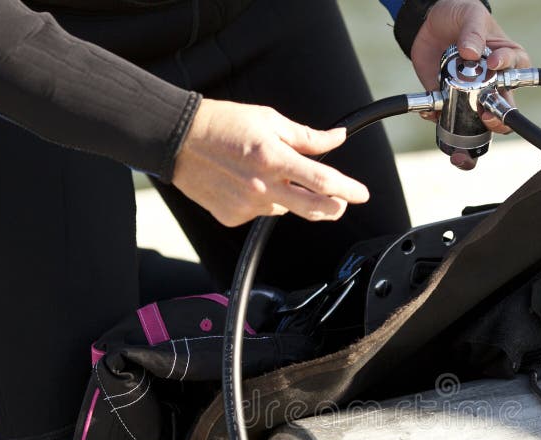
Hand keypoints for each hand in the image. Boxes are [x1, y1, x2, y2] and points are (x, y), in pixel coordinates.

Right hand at [172, 99, 369, 226]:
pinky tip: (244, 183)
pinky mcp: (233, 217)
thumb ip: (307, 136)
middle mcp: (263, 187)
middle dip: (334, 208)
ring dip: (288, 197)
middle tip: (340, 203)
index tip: (362, 194)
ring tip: (266, 174)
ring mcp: (247, 206)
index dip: (348, 189)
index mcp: (275, 159)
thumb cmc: (223, 124)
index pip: (323, 181)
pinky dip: (261, 202)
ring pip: (284, 210)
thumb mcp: (269, 120)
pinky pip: (259, 213)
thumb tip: (337, 138)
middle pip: (314, 209)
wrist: (177, 139)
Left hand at [410, 0, 530, 168]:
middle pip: (503, 110)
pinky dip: (438, 121)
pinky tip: (430, 114)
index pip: (516, 73)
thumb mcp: (470, 15)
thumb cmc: (460, 15)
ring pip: (479, 126)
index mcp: (507, 60)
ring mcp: (471, 95)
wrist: (429, 24)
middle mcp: (493, 83)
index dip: (506, 72)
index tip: (492, 64)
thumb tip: (470, 52)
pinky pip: (448, 119)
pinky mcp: (450, 101)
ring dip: (469, 137)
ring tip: (460, 143)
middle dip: (496, 120)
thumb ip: (473, 31)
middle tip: (485, 115)